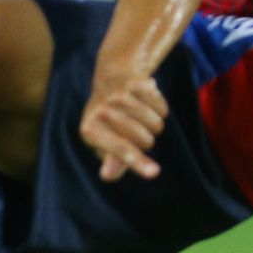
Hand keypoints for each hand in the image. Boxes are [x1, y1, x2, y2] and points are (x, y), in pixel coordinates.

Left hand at [80, 67, 168, 181]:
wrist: (111, 77)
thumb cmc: (108, 120)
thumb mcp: (106, 142)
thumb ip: (112, 161)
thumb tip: (107, 176)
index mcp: (89, 130)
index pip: (120, 148)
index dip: (138, 161)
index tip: (154, 173)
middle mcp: (100, 111)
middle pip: (145, 140)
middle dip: (147, 141)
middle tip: (133, 129)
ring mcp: (118, 94)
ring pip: (156, 125)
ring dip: (154, 124)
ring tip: (138, 114)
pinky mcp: (135, 82)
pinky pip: (162, 109)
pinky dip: (160, 109)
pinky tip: (145, 100)